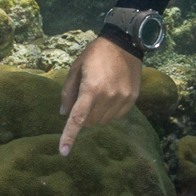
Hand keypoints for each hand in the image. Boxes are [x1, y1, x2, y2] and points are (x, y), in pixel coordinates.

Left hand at [59, 36, 142, 155]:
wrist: (125, 44)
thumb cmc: (96, 54)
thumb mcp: (76, 68)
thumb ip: (68, 91)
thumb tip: (64, 113)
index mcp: (91, 89)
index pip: (78, 118)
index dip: (69, 136)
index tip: (63, 152)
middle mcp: (108, 97)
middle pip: (90, 122)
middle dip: (83, 116)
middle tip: (84, 99)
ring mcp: (122, 99)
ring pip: (103, 121)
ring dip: (96, 114)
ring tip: (99, 93)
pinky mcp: (132, 99)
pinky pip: (116, 116)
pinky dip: (109, 111)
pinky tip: (110, 95)